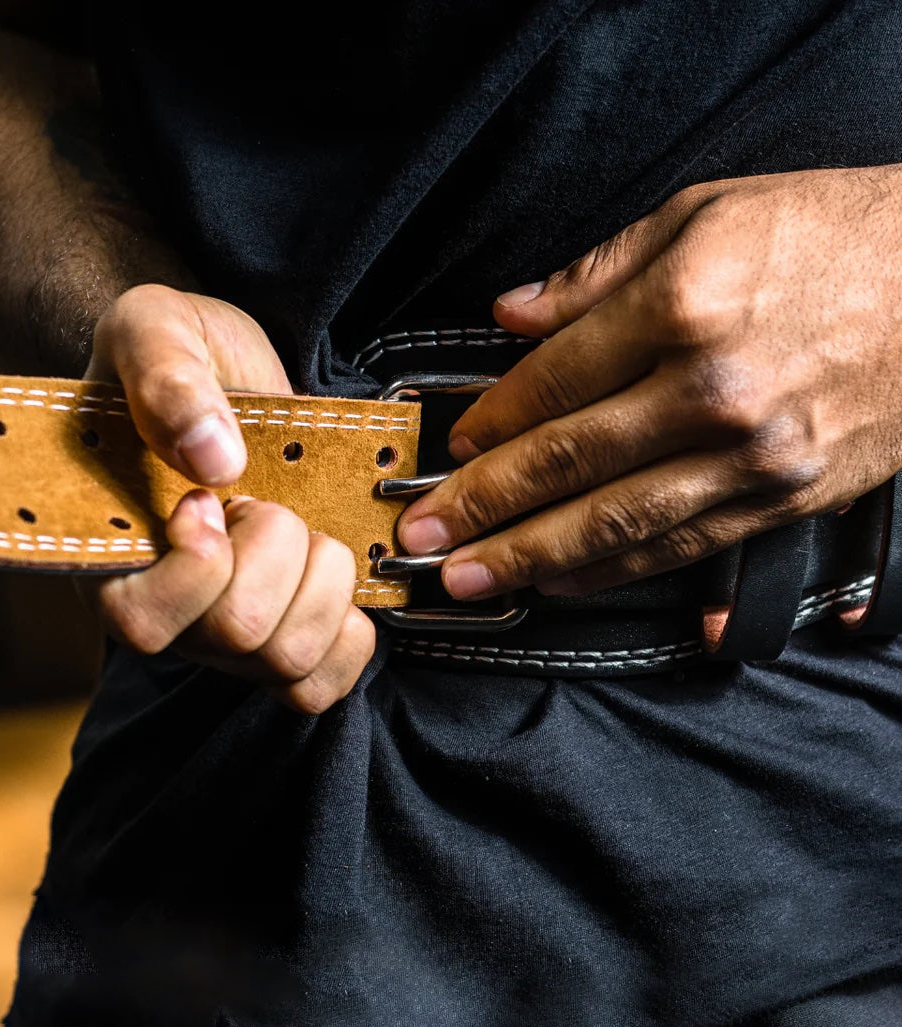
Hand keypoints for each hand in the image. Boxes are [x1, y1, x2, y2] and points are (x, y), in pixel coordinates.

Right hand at [85, 285, 375, 712]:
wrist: (226, 378)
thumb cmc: (177, 361)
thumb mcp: (154, 330)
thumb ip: (165, 379)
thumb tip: (213, 460)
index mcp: (110, 557)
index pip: (142, 625)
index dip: (198, 562)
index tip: (207, 497)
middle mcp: (166, 615)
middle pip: (237, 635)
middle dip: (276, 547)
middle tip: (261, 500)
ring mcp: (225, 638)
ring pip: (289, 659)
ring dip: (318, 578)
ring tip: (299, 527)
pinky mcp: (283, 641)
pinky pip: (321, 686)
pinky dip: (347, 635)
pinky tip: (332, 580)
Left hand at [398, 166, 901, 598]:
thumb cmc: (834, 237)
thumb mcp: (705, 215)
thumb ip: (595, 273)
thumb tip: (513, 315)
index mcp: (682, 309)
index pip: (551, 383)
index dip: (488, 423)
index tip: (450, 446)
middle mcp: (711, 393)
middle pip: (566, 464)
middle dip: (481, 507)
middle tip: (422, 537)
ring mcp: (750, 457)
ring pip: (614, 524)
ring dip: (529, 558)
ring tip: (468, 579)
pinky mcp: (782, 500)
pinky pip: (680, 548)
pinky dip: (613, 571)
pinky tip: (562, 582)